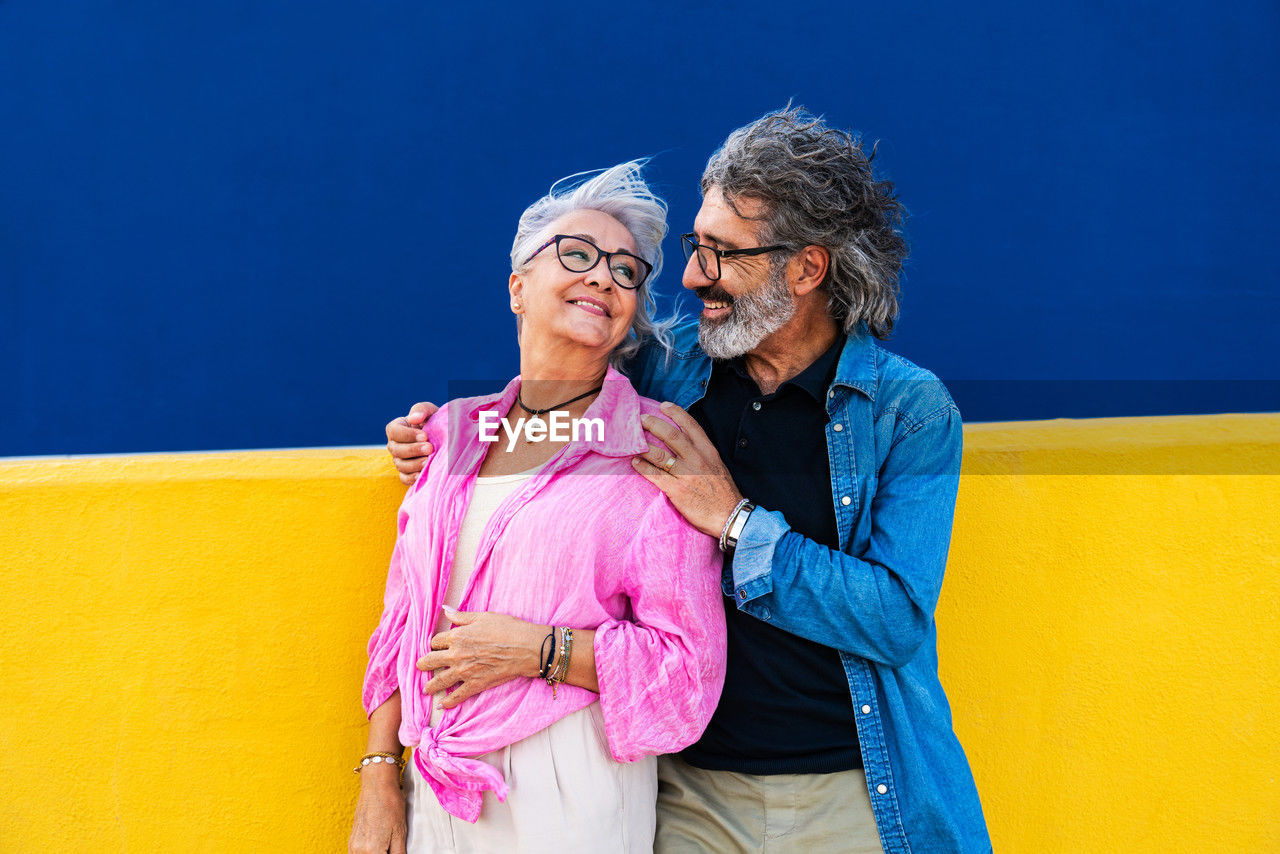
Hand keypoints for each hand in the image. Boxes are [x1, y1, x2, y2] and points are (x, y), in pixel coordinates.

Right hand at [349, 764, 406, 853]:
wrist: (377, 785)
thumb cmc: (390, 805)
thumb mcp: (400, 833)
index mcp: (372, 851)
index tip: (398, 852)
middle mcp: (358, 851)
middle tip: (395, 849)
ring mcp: (352, 846)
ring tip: (388, 847)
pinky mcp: (352, 841)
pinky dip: (370, 853)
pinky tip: (381, 847)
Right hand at [386, 402, 437, 484]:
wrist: (444, 439)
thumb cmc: (434, 422)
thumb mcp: (430, 412)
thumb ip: (421, 410)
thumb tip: (414, 419)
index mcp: (396, 428)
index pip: (393, 431)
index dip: (408, 435)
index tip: (425, 435)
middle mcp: (394, 445)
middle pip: (396, 450)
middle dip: (413, 450)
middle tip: (430, 448)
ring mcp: (399, 460)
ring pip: (400, 465)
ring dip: (414, 464)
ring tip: (429, 461)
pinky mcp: (406, 473)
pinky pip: (405, 478)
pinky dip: (413, 478)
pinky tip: (423, 474)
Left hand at [417, 607, 544, 708]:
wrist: (525, 648)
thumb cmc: (507, 628)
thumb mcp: (483, 616)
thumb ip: (461, 616)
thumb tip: (445, 610)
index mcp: (457, 636)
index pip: (436, 641)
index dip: (435, 643)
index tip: (436, 646)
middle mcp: (456, 654)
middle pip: (431, 661)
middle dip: (424, 664)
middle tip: (421, 666)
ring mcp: (465, 671)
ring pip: (440, 681)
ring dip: (431, 685)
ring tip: (426, 689)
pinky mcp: (475, 684)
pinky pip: (457, 696)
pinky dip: (448, 702)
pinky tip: (442, 704)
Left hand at [632, 402, 743, 537]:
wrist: (729, 516)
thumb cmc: (723, 493)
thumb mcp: (717, 466)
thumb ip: (702, 454)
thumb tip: (686, 444)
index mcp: (708, 451)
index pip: (691, 425)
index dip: (676, 413)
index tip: (664, 405)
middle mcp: (697, 459)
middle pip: (671, 435)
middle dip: (653, 424)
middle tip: (641, 419)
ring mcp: (686, 474)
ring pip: (659, 454)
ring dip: (643, 446)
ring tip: (633, 441)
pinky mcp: (676, 490)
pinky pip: (655, 475)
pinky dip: (642, 467)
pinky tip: (635, 463)